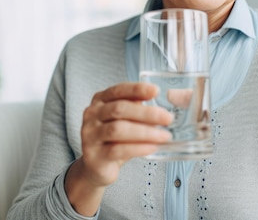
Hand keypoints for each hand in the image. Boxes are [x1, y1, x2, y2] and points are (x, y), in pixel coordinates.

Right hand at [65, 82, 172, 214]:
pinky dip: (138, 148)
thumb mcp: (124, 121)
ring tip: (163, 135)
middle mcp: (91, 114)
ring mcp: (90, 135)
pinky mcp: (93, 155)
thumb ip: (136, 111)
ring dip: (145, 132)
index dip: (137, 89)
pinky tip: (152, 147)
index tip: (156, 91)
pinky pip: (117, 150)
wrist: (95, 167)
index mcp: (100, 101)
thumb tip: (160, 108)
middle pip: (119, 109)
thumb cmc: (112, 140)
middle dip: (146, 113)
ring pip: (118, 129)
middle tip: (167, 118)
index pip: (118, 90)